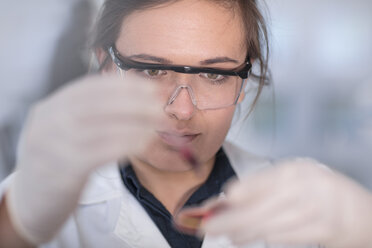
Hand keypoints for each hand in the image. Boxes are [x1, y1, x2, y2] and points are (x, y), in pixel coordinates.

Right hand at [6, 74, 161, 244]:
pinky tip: (142, 144)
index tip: (151, 87)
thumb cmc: (58, 164)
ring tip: (157, 127)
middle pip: (99, 104)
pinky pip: (102, 153)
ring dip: (137, 126)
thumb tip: (137, 101)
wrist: (30, 204)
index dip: (126, 85)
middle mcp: (47, 122)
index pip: (91, 86)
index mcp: (50, 108)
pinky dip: (127, 145)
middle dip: (136, 103)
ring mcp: (52, 147)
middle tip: (160, 108)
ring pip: (103, 128)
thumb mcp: (64, 132)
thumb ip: (90, 115)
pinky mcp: (63, 173)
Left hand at [201, 158, 371, 247]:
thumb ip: (262, 186)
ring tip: (228, 234)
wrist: (357, 209)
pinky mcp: (319, 231)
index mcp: (289, 170)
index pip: (248, 186)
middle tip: (205, 228)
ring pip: (261, 228)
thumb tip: (226, 199)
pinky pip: (279, 238)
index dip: (225, 201)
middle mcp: (299, 188)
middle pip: (250, 211)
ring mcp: (310, 211)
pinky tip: (249, 237)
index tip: (208, 209)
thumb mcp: (291, 177)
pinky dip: (260, 238)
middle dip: (223, 223)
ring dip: (239, 233)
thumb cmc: (318, 189)